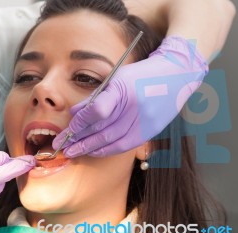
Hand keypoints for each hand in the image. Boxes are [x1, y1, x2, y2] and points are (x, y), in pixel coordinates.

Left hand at [53, 36, 207, 156]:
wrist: (176, 77)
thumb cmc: (141, 75)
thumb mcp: (116, 78)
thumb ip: (95, 97)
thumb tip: (73, 113)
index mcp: (124, 89)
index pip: (97, 111)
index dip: (80, 123)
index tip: (67, 130)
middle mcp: (135, 107)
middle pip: (102, 129)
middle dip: (79, 140)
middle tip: (62, 147)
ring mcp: (144, 121)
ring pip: (112, 141)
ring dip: (90, 149)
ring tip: (74, 152)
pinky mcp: (150, 131)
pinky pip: (124, 146)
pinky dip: (106, 150)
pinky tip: (93, 152)